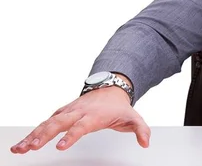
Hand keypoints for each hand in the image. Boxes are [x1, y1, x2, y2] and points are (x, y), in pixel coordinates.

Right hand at [10, 87, 149, 153]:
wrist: (110, 89)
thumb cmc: (119, 107)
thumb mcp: (133, 118)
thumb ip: (141, 130)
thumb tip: (146, 142)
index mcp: (94, 115)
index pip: (81, 126)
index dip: (71, 135)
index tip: (61, 146)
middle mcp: (78, 112)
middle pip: (59, 123)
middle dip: (44, 135)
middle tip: (32, 147)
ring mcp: (68, 111)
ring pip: (48, 122)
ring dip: (33, 135)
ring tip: (19, 149)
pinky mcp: (61, 113)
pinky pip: (45, 123)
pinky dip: (32, 133)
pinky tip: (21, 145)